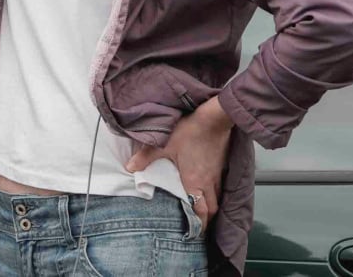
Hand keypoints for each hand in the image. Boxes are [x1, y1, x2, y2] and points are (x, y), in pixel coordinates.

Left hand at [124, 96, 233, 230]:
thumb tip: (130, 167)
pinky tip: (208, 186)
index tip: (195, 234)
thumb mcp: (165, 144)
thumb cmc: (192, 132)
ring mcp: (217, 173)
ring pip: (217, 197)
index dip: (200, 225)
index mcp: (195, 182)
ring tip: (203, 208)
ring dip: (211, 205)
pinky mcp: (222, 164)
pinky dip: (215, 191)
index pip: (201, 211)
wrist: (215, 117)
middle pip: (212, 208)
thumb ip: (147, 157)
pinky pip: (220, 184)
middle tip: (199, 224)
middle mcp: (209, 182)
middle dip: (206, 218)